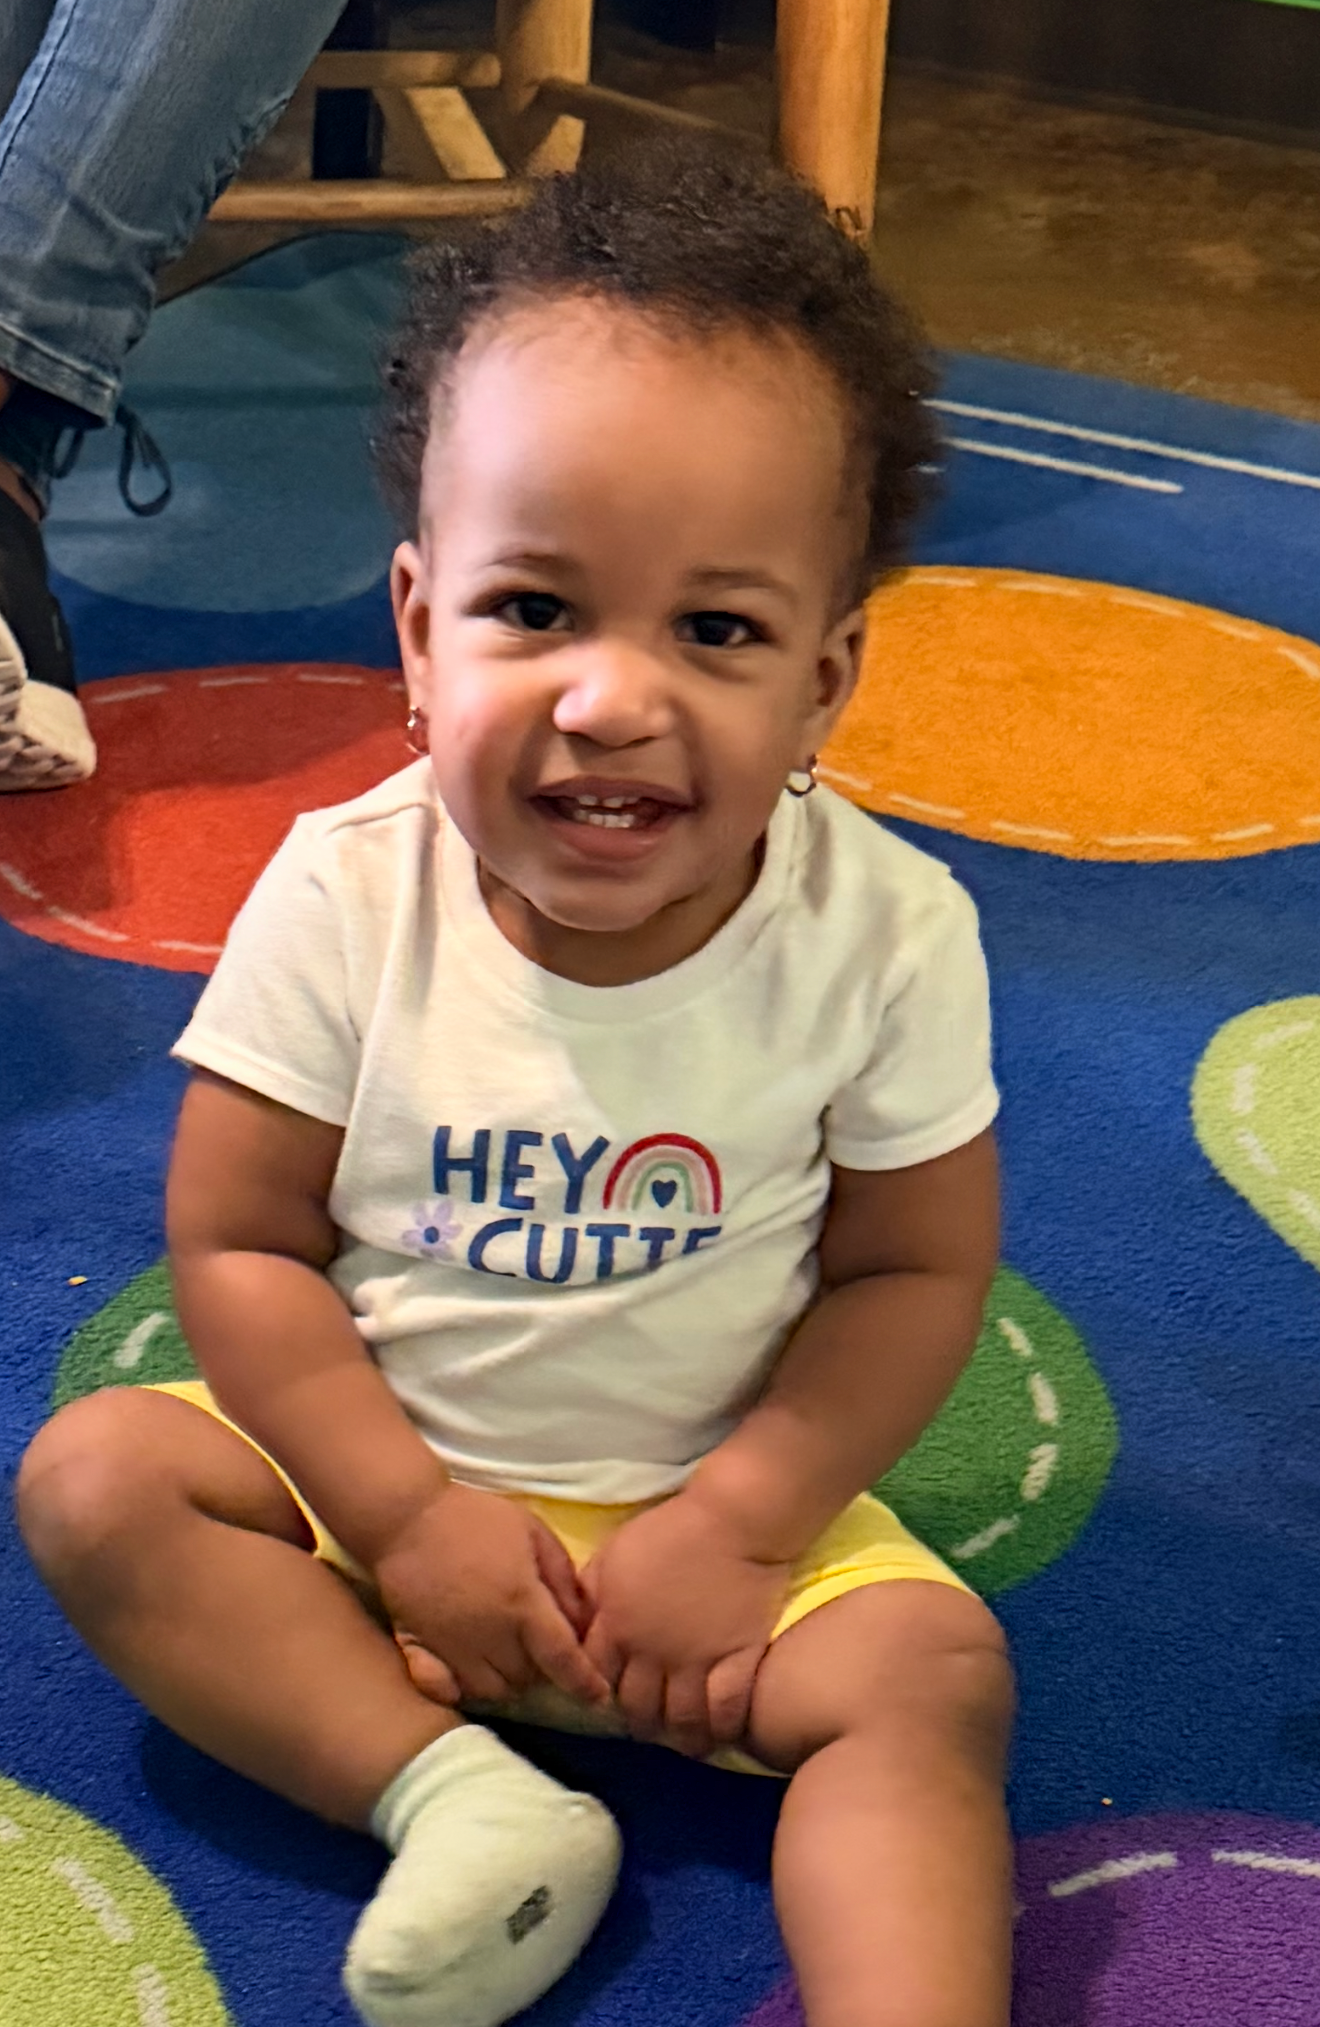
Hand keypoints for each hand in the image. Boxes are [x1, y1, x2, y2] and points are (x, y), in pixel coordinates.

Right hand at [371, 1482, 611, 1710]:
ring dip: (505, 1680)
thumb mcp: (532, 1531)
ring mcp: (452, 1648)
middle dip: (540, 1669)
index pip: (562, 1658)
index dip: (585, 1683)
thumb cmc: (475, 1519)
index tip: (599, 1697)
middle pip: (527, 1680)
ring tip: (505, 1654)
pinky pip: (444, 1690)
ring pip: (490, 1692)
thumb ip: (561, 1576)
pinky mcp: (418, 1650)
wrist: (407, 1517)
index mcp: (522, 1604)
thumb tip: (581, 1620)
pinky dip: (460, 1690)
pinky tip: (465, 1673)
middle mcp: (490, 1635)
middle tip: (537, 1643)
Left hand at [582, 1491, 793, 1758]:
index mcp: (617, 1625)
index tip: (608, 1695)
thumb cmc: (670, 1529)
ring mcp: (698, 1660)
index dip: (599, 1690)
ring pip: (682, 1720)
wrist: (732, 1521)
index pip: (596, 1676)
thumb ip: (593, 1590)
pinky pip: (729, 1709)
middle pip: (638, 1708)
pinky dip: (724, 1728)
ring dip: (680, 1737)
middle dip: (639, 1722)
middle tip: (648, 1724)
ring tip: (684, 1741)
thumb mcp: (615, 1552)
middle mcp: (653, 1653)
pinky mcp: (739, 1658)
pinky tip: (721, 1734)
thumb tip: (579, 1618)